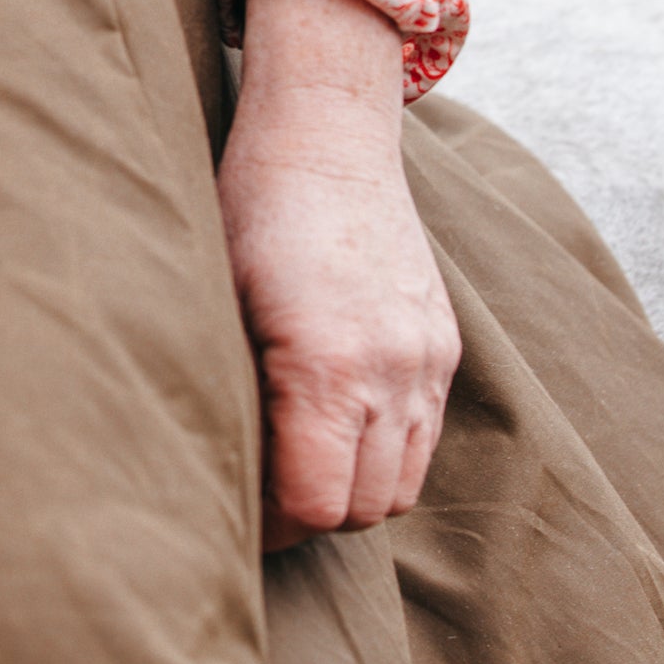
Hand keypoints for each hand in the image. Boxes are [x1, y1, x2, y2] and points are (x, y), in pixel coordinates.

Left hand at [218, 0, 461, 551]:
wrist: (326, 138)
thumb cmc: (249, 210)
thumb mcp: (220, 299)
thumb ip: (234, 393)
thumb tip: (220, 471)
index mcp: (325, 364)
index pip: (313, 502)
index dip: (271, 525)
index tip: (236, 515)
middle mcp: (391, 371)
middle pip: (362, 506)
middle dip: (309, 514)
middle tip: (260, 497)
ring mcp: (426, 360)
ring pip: (402, 484)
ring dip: (352, 489)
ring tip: (297, 464)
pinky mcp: (444, 347)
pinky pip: (424, 438)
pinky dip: (384, 453)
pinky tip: (335, 426)